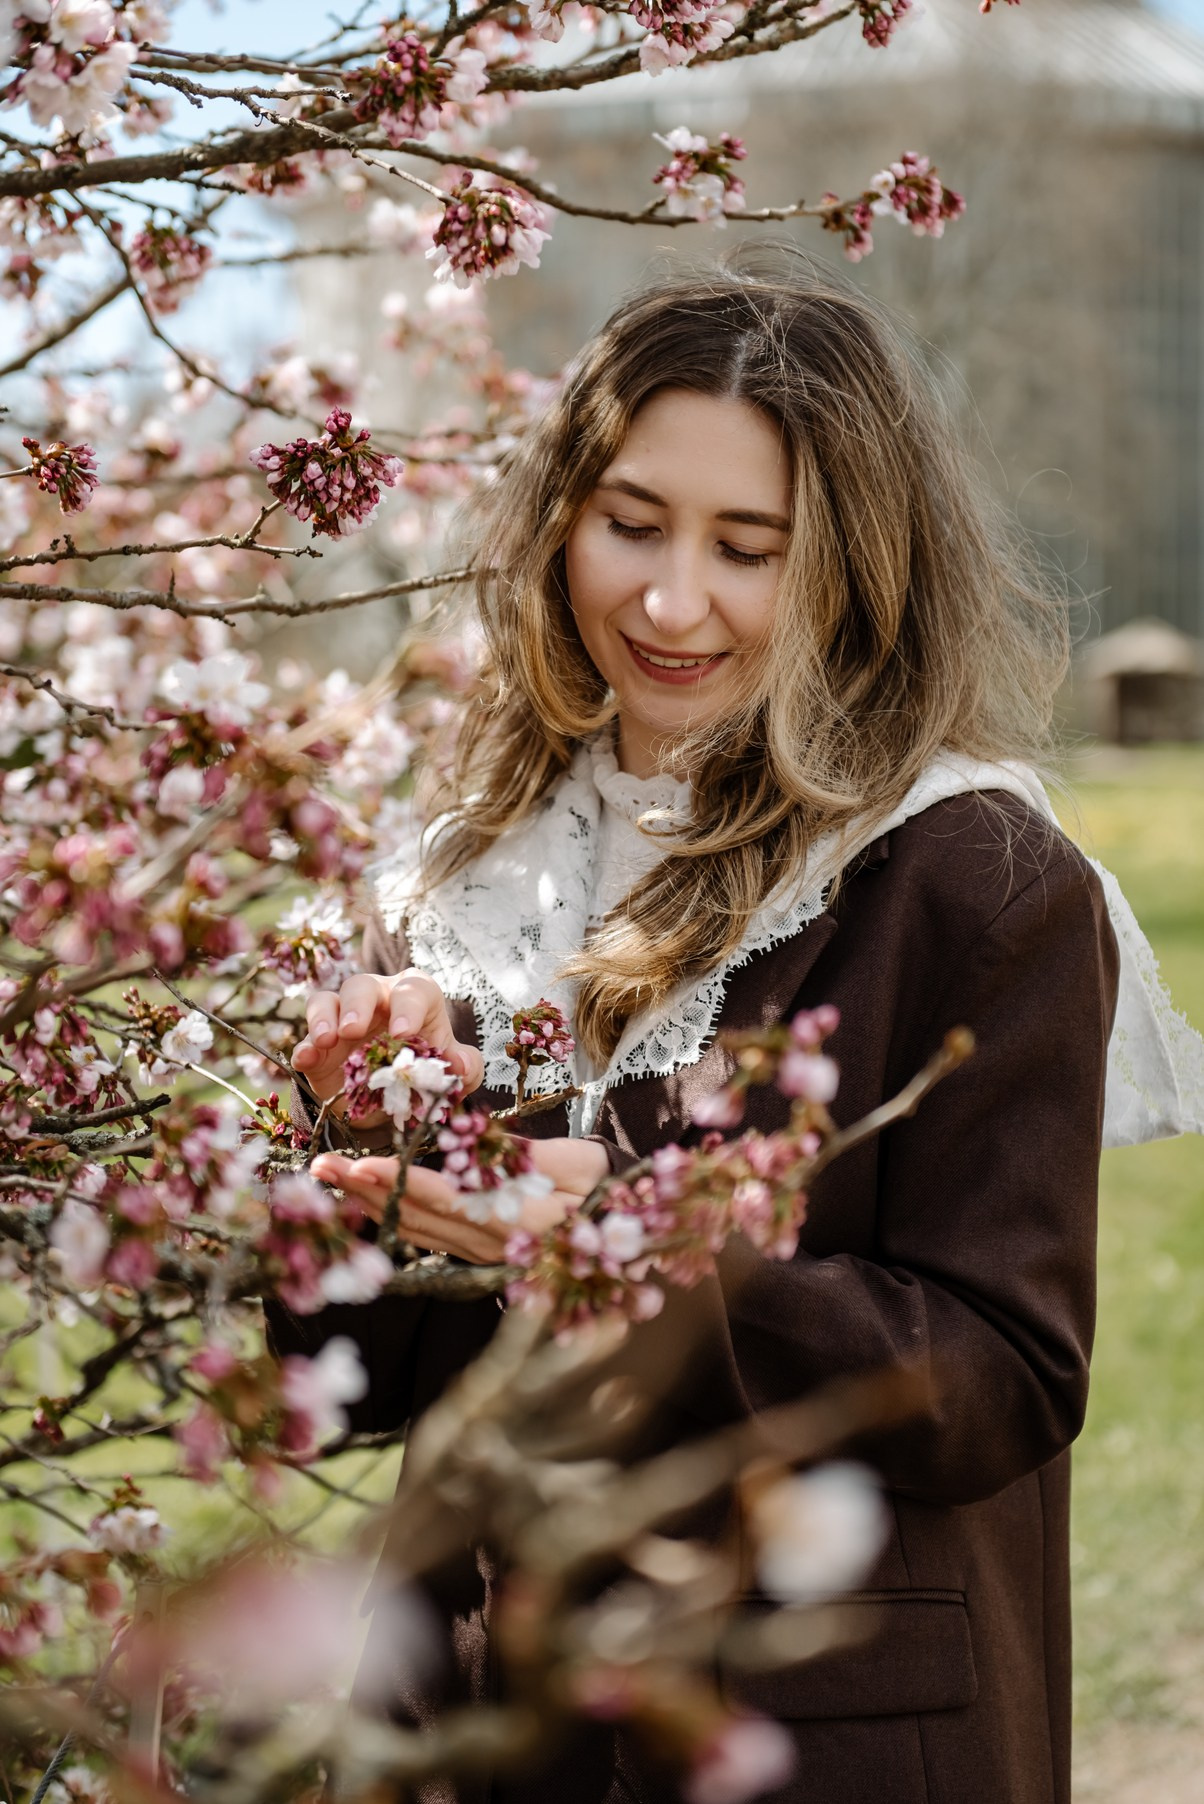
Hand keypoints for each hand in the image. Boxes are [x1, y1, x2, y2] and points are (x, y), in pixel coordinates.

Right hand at [292, 970, 484, 1118]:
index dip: (408, 1007)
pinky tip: (305, 1059)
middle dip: (357, 1004)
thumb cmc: (426, 1068)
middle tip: (354, 1030)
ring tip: (325, 1040)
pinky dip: (304, 1047)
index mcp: (414, 998)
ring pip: (326, 1001)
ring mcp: (342, 1019)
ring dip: (323, 1018)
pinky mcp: (319, 1045)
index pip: (413, 990)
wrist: (394, 1098)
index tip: (404, 1033)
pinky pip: (305, 1037)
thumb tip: (461, 1066)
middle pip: (362, 985)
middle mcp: (376, 1000)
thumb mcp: (452, 1071)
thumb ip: (466, 1067)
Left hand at [308, 1137, 610, 1264]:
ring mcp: (480, 1255)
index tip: (362, 1164)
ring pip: (414, 1230)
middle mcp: (491, 1244)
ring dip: (368, 1205)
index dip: (402, 1184)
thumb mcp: (579, 1165)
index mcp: (519, 1220)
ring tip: (329, 1179)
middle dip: (365, 1192)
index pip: (449, 1200)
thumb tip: (474, 1139)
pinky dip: (390, 1217)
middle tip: (319, 1168)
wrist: (626, 1238)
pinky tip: (363, 1201)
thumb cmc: (607, 1193)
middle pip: (417, 1218)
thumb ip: (526, 1156)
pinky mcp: (475, 1255)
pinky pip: (425, 1238)